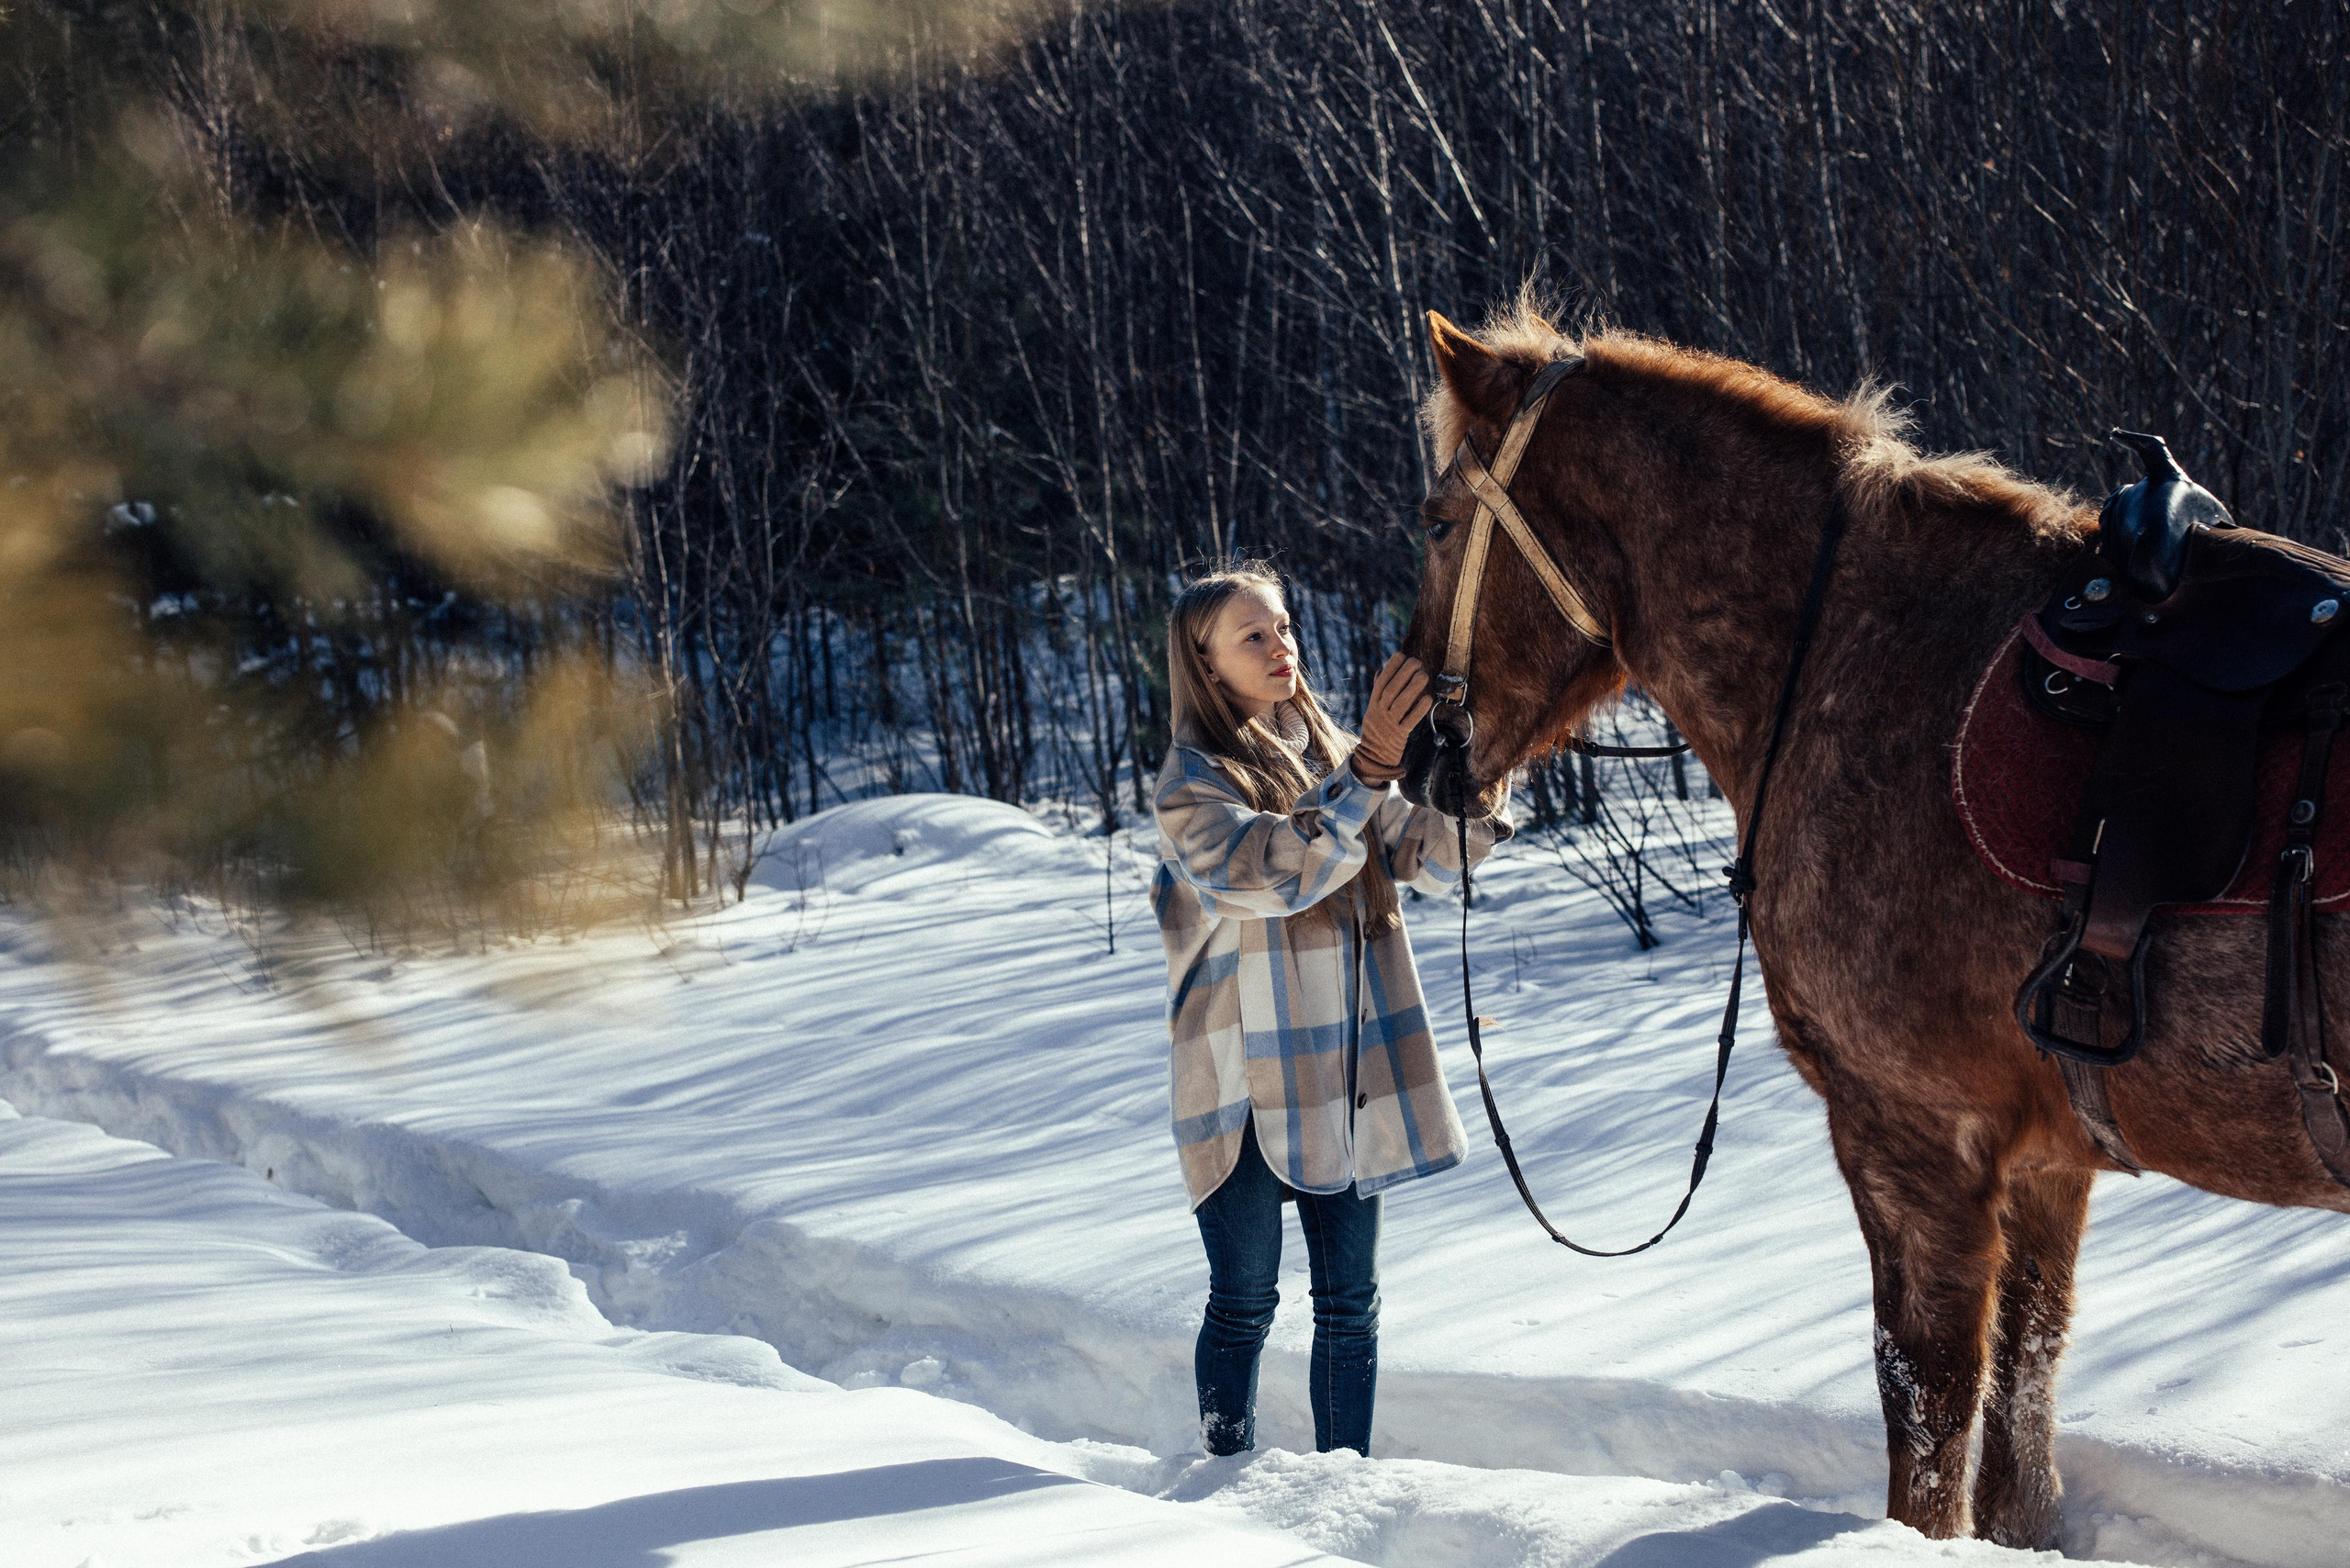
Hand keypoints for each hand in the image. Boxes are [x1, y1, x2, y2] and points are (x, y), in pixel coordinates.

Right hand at [1352, 653, 1434, 782]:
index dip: (1390, 668)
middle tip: (1417, 662)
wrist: (1374, 755)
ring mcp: (1390, 723)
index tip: (1401, 655)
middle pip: (1391, 690)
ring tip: (1424, 675)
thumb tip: (1381, 670)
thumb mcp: (1373, 709)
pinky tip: (1428, 698)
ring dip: (1413, 688)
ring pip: (1401, 703)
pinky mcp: (1400, 734)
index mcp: (1374, 703)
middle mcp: (1380, 712)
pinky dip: (1419, 709)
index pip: (1381, 682)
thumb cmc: (1377, 727)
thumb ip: (1378, 690)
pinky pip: (1410, 720)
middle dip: (1404, 674)